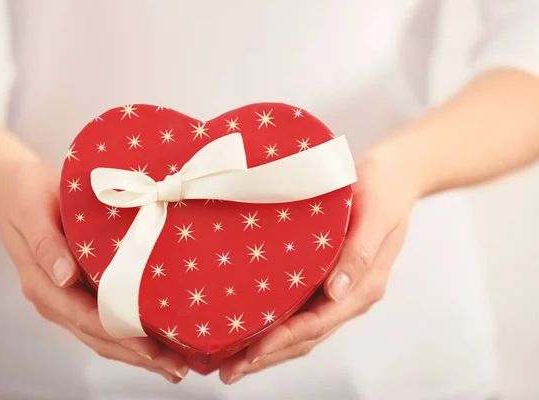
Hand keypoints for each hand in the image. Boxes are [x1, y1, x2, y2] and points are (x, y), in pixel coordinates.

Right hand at [0, 160, 187, 382]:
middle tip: (177, 369)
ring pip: (103, 336)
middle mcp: (56, 300)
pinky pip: (104, 321)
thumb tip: (65, 277)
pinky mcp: (77, 292)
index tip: (151, 350)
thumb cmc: (26, 196)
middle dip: (139, 357)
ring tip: (173, 366)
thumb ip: (47, 246)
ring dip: (138, 354)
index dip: (121, 337)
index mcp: (45, 286)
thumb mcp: (33, 213)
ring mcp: (67, 300)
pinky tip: (155, 341)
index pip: (88, 320)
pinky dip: (130, 336)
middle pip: (100, 338)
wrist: (13, 190)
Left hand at [219, 144, 420, 383]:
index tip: (251, 354)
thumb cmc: (384, 188)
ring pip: (302, 330)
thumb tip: (335, 293)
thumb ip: (358, 254)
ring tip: (233, 362)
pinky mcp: (328, 278)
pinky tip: (254, 329)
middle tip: (229, 372)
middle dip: (268, 356)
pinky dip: (277, 326)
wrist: (396, 174)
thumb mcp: (375, 215)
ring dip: (269, 348)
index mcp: (363, 287)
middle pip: (306, 337)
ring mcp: (339, 289)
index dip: (282, 342)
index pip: (317, 324)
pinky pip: (302, 310)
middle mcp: (350, 294)